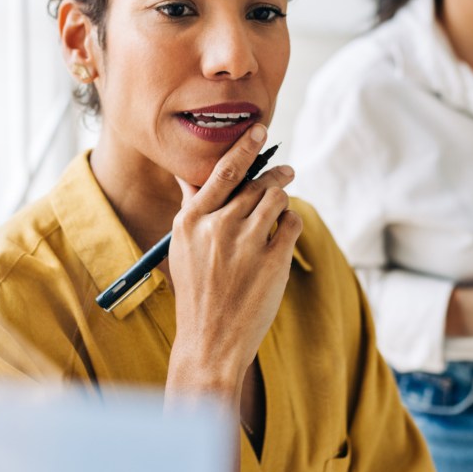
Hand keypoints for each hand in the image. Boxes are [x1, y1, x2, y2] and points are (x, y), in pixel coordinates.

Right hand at [165, 124, 302, 396]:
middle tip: (286, 170)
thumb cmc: (196, 292)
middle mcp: (217, 227)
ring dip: (284, 194)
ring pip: (277, 198)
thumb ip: (191, 210)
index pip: (223, 170)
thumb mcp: (182, 247)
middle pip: (255, 183)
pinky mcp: (273, 261)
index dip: (244, 146)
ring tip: (285, 197)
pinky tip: (284, 229)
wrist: (210, 341)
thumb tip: (189, 175)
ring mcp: (246, 244)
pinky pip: (291, 223)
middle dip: (275, 173)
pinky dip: (290, 221)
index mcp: (191, 220)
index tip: (259, 130)